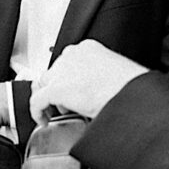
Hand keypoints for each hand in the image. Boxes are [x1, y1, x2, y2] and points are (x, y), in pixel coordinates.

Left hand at [30, 40, 148, 122]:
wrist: (131, 94)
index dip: (66, 79)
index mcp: (87, 49)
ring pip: (43, 85)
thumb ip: (96, 77)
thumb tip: (90, 93)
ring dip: (47, 99)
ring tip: (54, 112)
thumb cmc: (129, 87)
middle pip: (53, 72)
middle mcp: (72, 55)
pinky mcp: (57, 88)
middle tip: (64, 105)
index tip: (71, 92)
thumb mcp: (110, 74)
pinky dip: (37, 112)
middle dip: (56, 89)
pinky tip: (43, 120)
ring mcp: (62, 70)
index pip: (67, 62)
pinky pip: (37, 101)